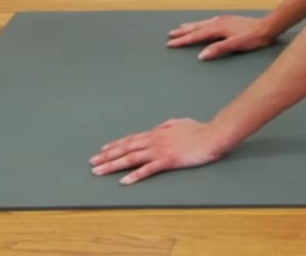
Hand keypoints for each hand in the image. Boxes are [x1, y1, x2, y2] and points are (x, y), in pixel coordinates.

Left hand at [90, 118, 230, 184]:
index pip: (131, 140)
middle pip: (126, 149)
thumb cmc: (200, 130)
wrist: (213, 135)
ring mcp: (160, 150)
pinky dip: (134, 176)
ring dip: (113, 165)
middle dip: (107, 156)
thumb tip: (159, 127)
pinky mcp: (167, 160)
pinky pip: (147, 169)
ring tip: (99, 171)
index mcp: (157, 133)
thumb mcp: (180, 122)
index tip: (103, 150)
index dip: (116, 145)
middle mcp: (155, 141)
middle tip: (92, 162)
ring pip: (131, 158)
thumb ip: (167, 125)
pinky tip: (124, 182)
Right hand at [167, 15, 277, 60]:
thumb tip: (201, 55)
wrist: (268, 27)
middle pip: (197, 28)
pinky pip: (209, 21)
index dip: (183, 40)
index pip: (196, 36)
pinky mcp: (229, 20)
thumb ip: (218, 49)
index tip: (170, 44)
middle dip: (183, 32)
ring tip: (181, 27)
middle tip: (170, 35)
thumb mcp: (235, 45)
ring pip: (202, 23)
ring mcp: (224, 19)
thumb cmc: (253, 38)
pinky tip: (203, 24)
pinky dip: (201, 23)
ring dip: (190, 26)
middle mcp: (218, 21)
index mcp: (218, 28)